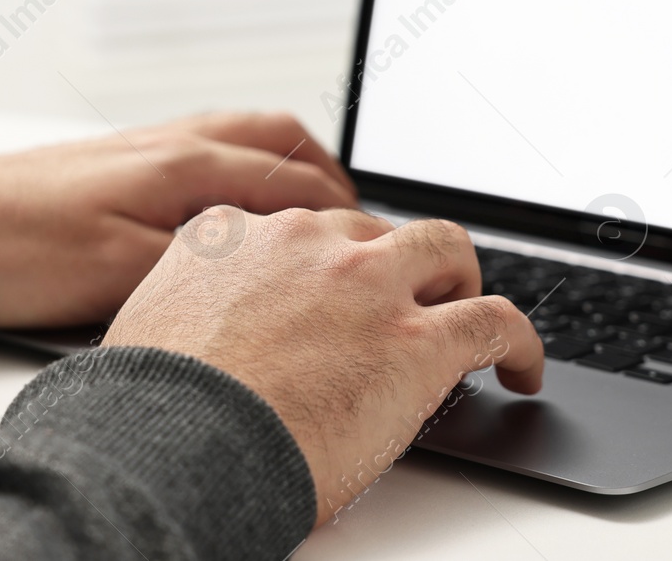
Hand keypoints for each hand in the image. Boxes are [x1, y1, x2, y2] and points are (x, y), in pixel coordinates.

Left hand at [0, 112, 356, 328]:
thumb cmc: (18, 252)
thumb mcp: (117, 280)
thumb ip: (201, 269)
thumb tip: (270, 275)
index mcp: (184, 168)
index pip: (295, 185)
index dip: (348, 219)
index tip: (382, 247)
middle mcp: (174, 143)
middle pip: (282, 140)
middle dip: (333, 179)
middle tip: (362, 222)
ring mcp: (150, 144)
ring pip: (249, 134)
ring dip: (295, 163)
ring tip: (318, 207)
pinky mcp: (126, 158)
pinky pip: (213, 144)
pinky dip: (251, 163)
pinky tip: (241, 201)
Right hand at [103, 207, 544, 525]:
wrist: (172, 445)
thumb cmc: (153, 410)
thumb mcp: (149, 324)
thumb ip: (189, 306)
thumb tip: (199, 334)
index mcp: (235, 235)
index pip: (303, 225)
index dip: (329, 257)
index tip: (337, 281)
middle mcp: (307, 243)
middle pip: (376, 229)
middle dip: (395, 260)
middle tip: (406, 297)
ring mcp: (367, 285)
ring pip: (445, 249)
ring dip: (459, 278)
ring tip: (468, 311)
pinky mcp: (416, 341)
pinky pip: (496, 321)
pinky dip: (521, 341)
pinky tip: (523, 367)